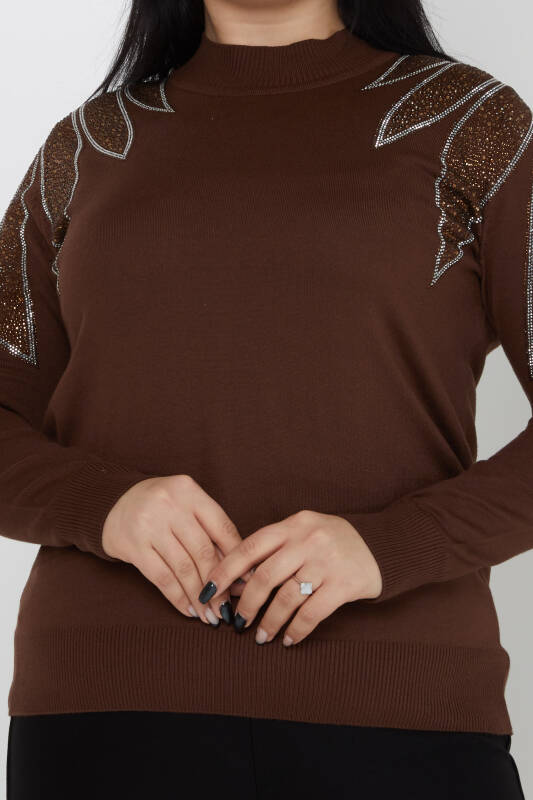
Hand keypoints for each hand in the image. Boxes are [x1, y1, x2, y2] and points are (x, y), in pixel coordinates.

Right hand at [102, 474, 250, 624]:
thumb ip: (208, 531)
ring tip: (210, 615)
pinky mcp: (133, 545)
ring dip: (199, 597)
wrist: (112, 502)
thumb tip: (240, 573)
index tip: (247, 581)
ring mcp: (150, 524)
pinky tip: (188, 610)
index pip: (221, 527)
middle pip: (203, 551)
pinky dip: (177, 597)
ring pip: (183, 568)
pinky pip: (161, 577)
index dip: (237, 557)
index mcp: (189, 490)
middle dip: (218, 584)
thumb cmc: (161, 507)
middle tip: (227, 608)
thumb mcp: (185, 506)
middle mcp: (170, 504)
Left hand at [197, 510, 382, 644]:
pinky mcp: (344, 584)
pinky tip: (289, 639)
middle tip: (238, 622)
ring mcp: (327, 562)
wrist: (381, 545)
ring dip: (270, 622)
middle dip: (247, 604)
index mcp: (293, 524)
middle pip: (265, 576)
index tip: (208, 591)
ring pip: (287, 598)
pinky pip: (312, 613)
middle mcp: (308, 540)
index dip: (225, 570)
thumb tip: (236, 581)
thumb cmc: (331, 541)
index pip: (250, 547)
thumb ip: (274, 548)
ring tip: (262, 636)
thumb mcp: (303, 531)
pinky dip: (296, 630)